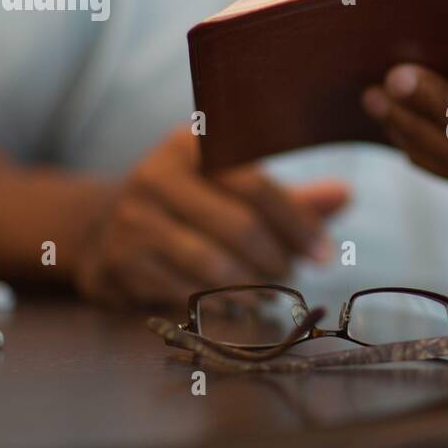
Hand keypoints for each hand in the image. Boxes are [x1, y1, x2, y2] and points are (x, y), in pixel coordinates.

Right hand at [74, 127, 348, 307]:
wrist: (102, 228)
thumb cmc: (189, 205)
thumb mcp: (233, 188)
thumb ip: (289, 197)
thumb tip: (346, 196)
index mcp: (190, 143)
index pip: (255, 183)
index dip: (297, 222)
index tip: (325, 253)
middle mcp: (156, 174)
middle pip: (237, 225)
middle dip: (277, 258)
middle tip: (293, 274)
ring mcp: (133, 218)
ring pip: (211, 263)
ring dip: (251, 285)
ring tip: (268, 291)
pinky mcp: (119, 261)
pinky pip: (183, 290)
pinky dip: (217, 303)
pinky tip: (235, 303)